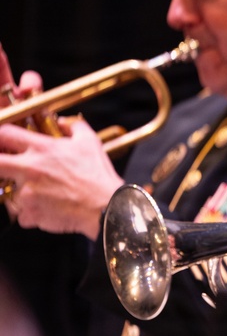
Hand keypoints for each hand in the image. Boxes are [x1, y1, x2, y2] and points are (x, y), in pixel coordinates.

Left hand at [0, 116, 123, 238]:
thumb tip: (63, 121)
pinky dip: (33, 213)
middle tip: (7, 167)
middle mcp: (29, 169)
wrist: (106, 207)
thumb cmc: (98, 176)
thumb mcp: (91, 143)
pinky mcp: (31, 213)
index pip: (4, 134)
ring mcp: (27, 192)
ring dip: (21, 193)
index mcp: (42, 149)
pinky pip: (23, 214)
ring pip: (10, 192)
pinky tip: (49, 211)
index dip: (0, 136)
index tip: (3, 142)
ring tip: (43, 195)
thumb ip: (74, 126)